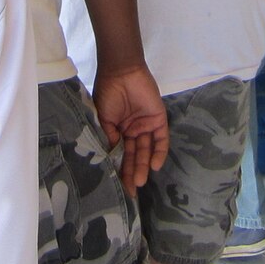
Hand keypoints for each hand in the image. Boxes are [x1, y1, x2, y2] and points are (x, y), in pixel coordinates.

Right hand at [90, 62, 168, 191]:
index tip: (118, 188)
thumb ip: (110, 137)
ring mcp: (146, 126)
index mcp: (118, 130)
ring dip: (143, 165)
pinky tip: (155, 166)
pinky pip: (161, 140)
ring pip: (146, 150)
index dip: (120, 170)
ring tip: (139, 181)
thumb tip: (112, 159)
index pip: (120, 154)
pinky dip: (159, 152)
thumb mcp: (103, 118)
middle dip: (132, 172)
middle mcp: (133, 130)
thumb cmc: (108, 93)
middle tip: (131, 190)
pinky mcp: (159, 119)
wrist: (122, 72)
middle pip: (134, 155)